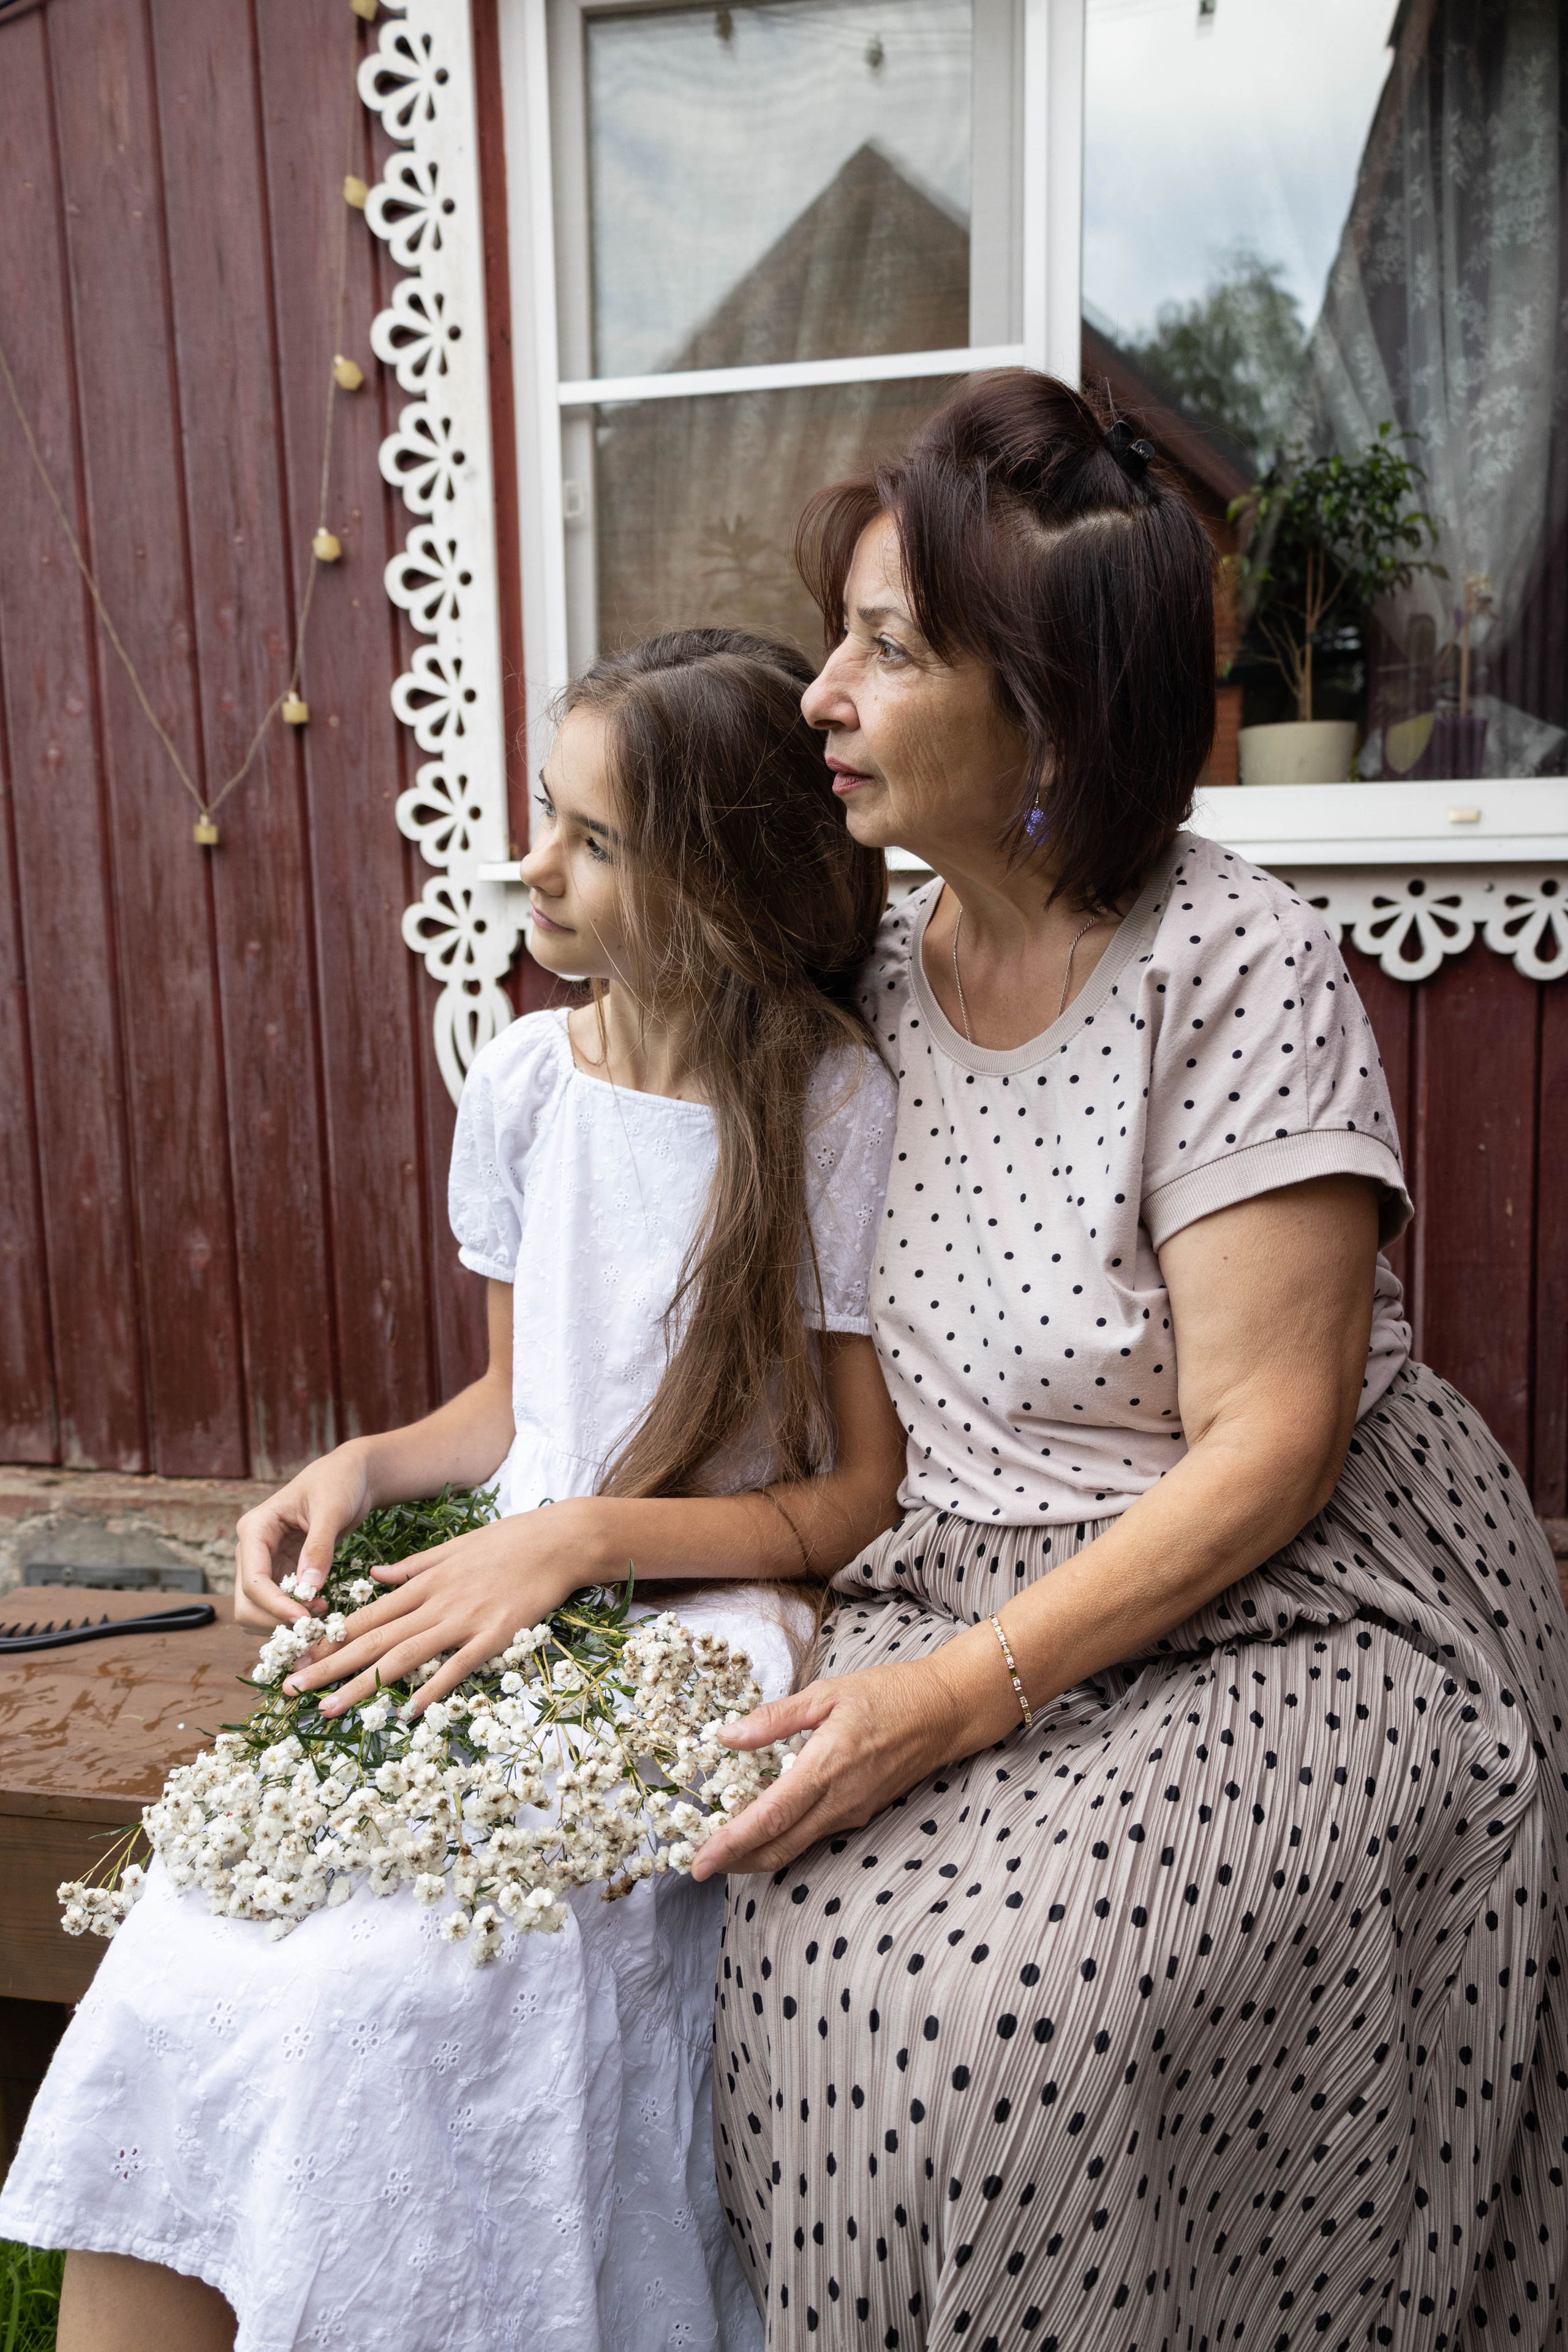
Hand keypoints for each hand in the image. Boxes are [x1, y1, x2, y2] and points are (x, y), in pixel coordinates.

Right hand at [233, 1446, 373, 1629]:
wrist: (351, 1477)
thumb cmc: (339, 1482)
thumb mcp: (332, 1509)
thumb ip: (319, 1547)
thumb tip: (309, 1587)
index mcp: (255, 1528)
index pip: (253, 1580)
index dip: (275, 1606)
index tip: (304, 1621)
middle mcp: (252, 1549)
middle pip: (247, 1602)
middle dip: (276, 1619)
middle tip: (314, 1623)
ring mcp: (264, 1563)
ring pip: (257, 1610)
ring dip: (284, 1621)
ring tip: (321, 1612)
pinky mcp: (281, 1572)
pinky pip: (276, 1604)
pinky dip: (293, 1614)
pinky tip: (319, 1607)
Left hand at [280, 1501, 604, 1716]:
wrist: (559, 1540)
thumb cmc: (509, 1541)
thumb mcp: (453, 1547)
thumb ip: (411, 1567)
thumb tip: (373, 1576)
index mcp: (423, 1582)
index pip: (365, 1615)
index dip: (328, 1640)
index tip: (297, 1658)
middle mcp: (435, 1602)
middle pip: (372, 1639)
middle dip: (328, 1667)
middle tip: (291, 1690)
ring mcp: (463, 1620)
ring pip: (403, 1656)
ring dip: (362, 1685)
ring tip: (328, 1709)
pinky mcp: (494, 1636)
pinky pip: (456, 1668)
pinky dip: (430, 1691)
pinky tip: (406, 1712)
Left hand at [690, 1634, 1013, 1878]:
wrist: (945, 1712)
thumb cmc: (887, 1694)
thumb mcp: (827, 1693)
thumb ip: (775, 1719)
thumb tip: (727, 1736)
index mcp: (825, 1767)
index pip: (768, 1819)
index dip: (729, 1845)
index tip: (698, 1863)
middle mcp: (838, 1801)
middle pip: (777, 1849)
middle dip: (734, 1862)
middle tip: (698, 1863)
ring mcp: (852, 1812)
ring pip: (795, 1847)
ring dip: (756, 1853)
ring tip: (723, 1846)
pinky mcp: (861, 1813)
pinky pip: (813, 1835)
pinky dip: (782, 1839)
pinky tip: (764, 1824)